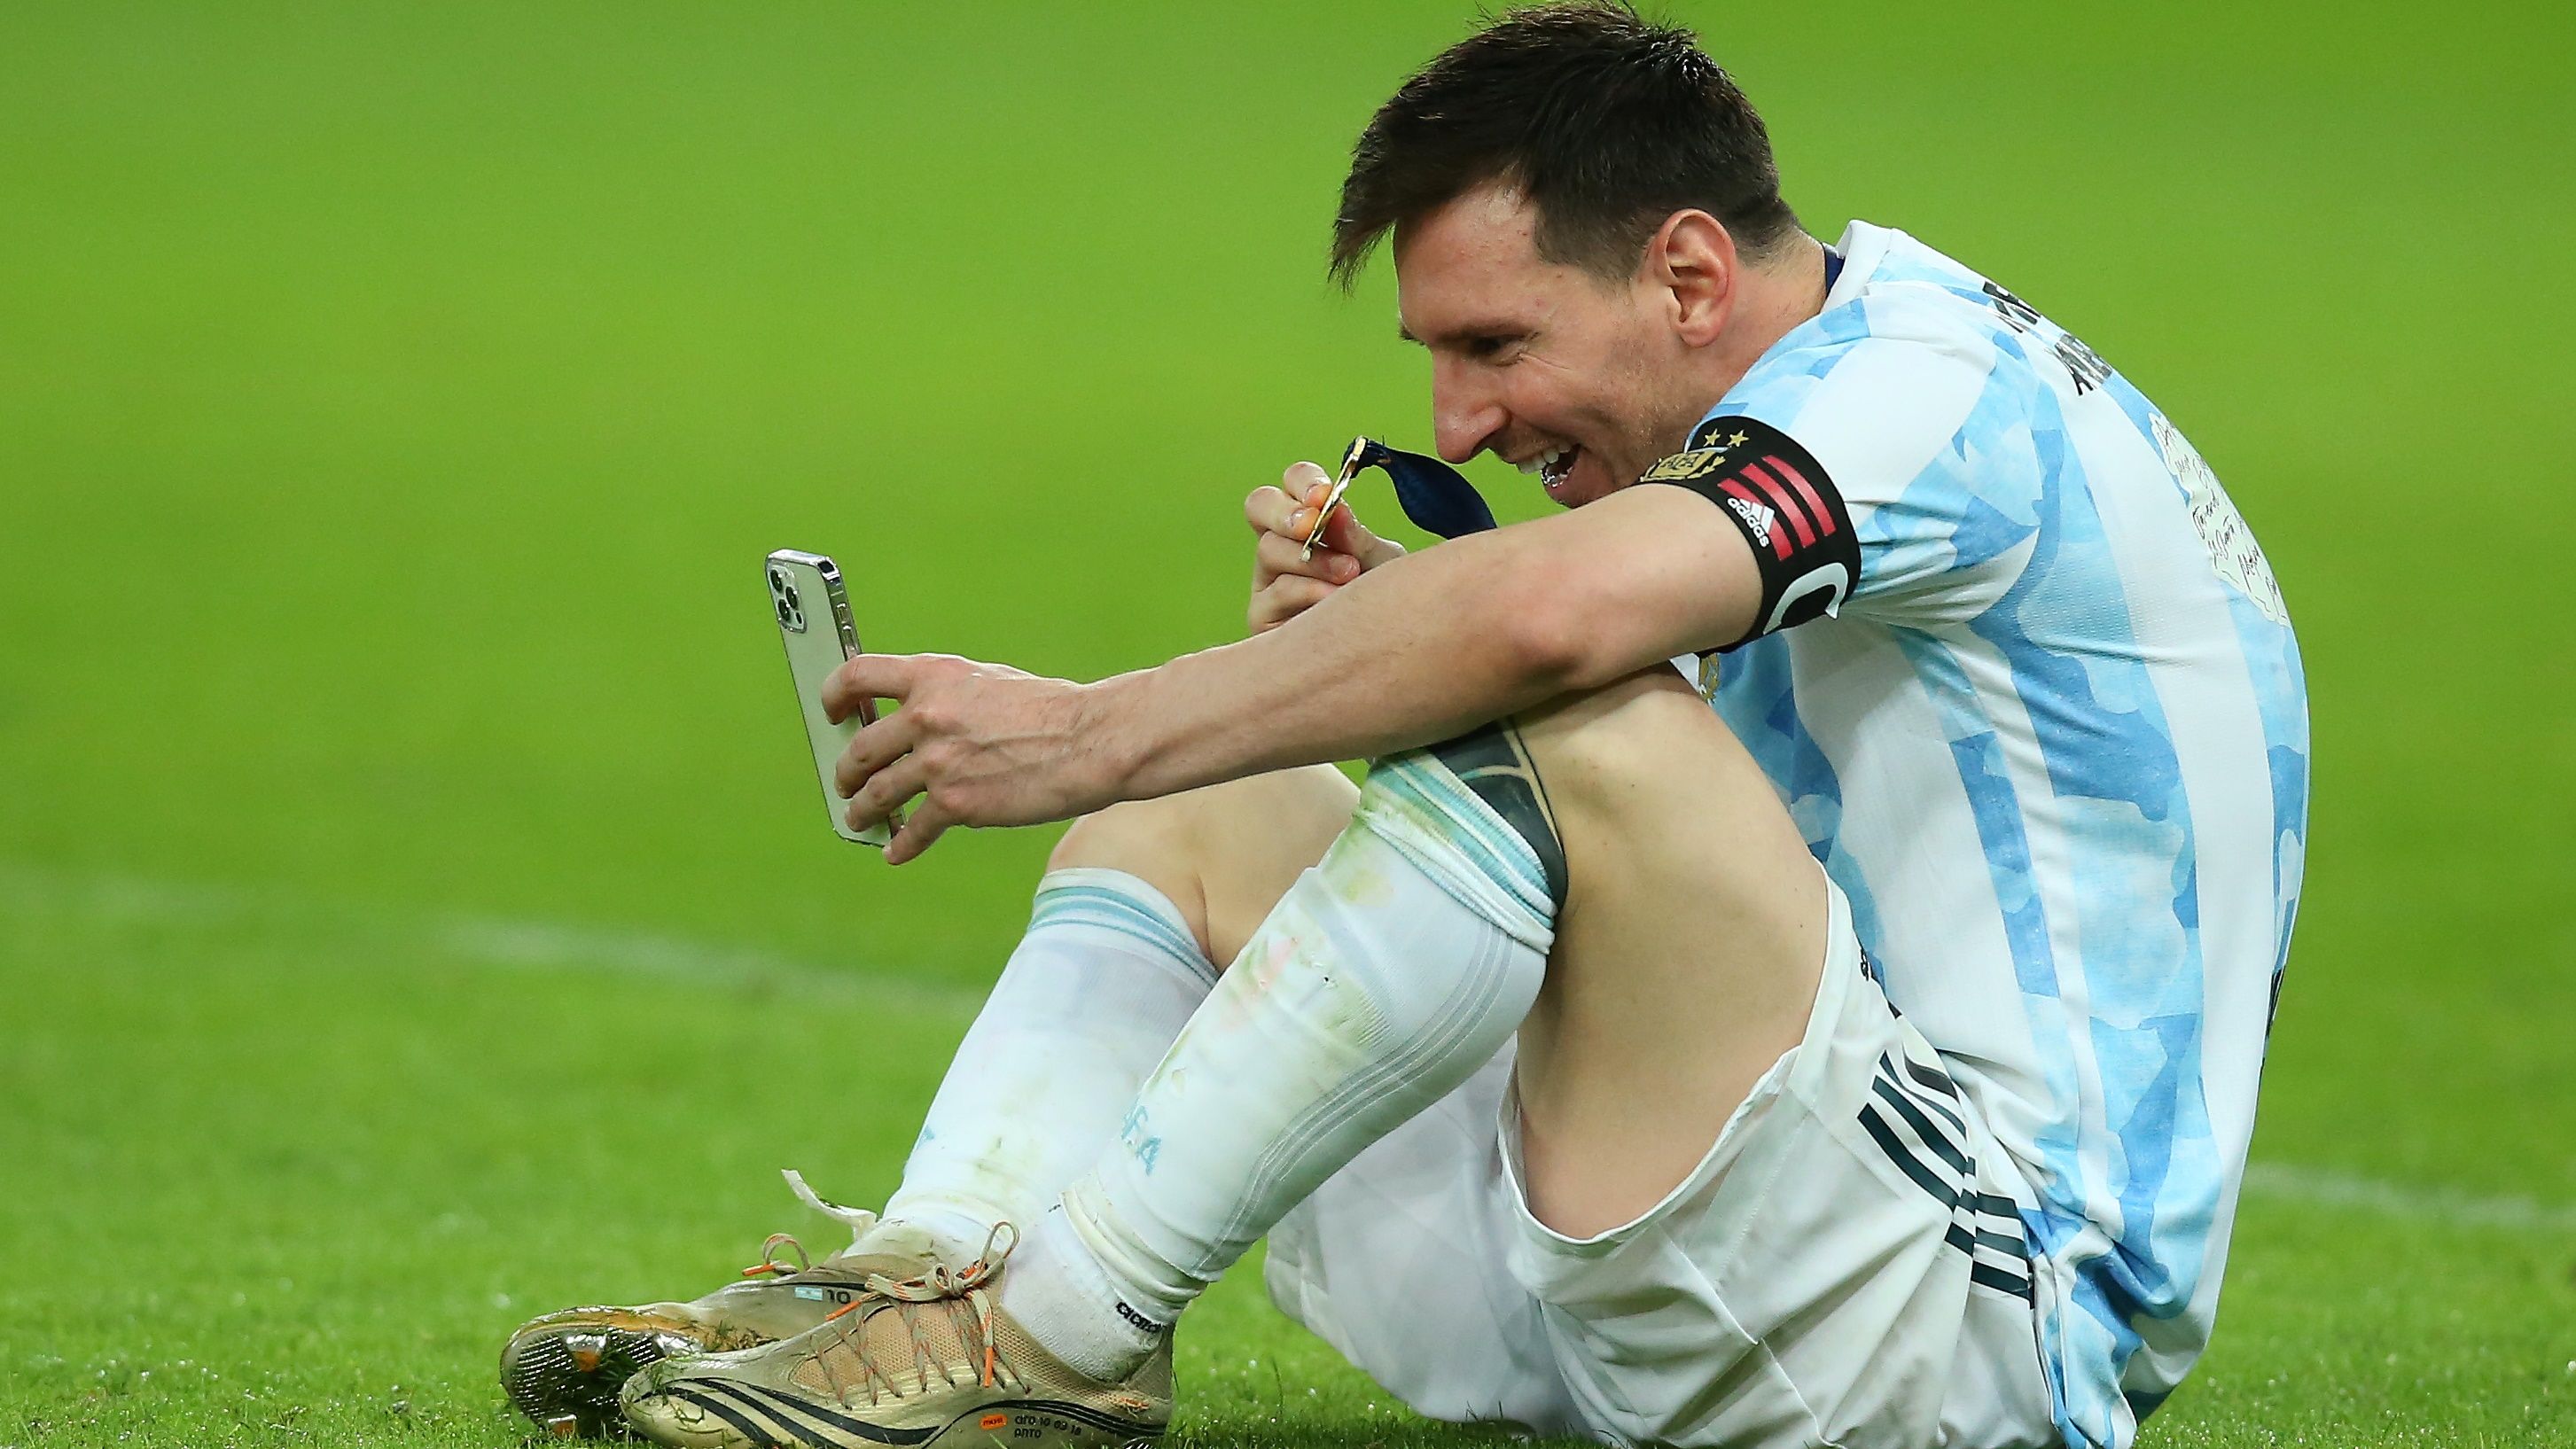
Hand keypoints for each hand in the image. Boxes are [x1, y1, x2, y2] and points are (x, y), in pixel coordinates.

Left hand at [821, 653, 1110, 864]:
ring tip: (859, 818)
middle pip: (860, 747)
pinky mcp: (957, 804)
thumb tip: (919, 713)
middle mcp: (927, 717)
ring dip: (862, 810)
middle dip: (845, 770)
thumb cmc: (1050, 710)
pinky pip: (913, 830)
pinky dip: (901, 845)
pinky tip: (895, 852)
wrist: (1088, 742)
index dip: (834, 694)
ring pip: (877, 792)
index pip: (859, 676)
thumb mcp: (989, 681)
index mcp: (934, 677)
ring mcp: (938, 763)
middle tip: (844, 781)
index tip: (830, 711)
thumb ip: (947, 693)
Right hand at [1244, 461, 1405, 633]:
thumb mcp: (1380, 561)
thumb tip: (1336, 511)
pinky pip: (1277, 592)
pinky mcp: (1262, 614)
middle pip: (1260, 504)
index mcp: (1308, 519)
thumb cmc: (1381, 596)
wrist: (1384, 649)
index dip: (1303, 481)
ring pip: (1269, 549)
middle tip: (1313, 523)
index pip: (1292, 483)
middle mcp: (1281, 542)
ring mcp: (1266, 577)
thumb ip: (1357, 536)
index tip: (1326, 495)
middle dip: (1287, 511)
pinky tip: (1335, 599)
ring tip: (1351, 574)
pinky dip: (1309, 591)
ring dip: (1312, 558)